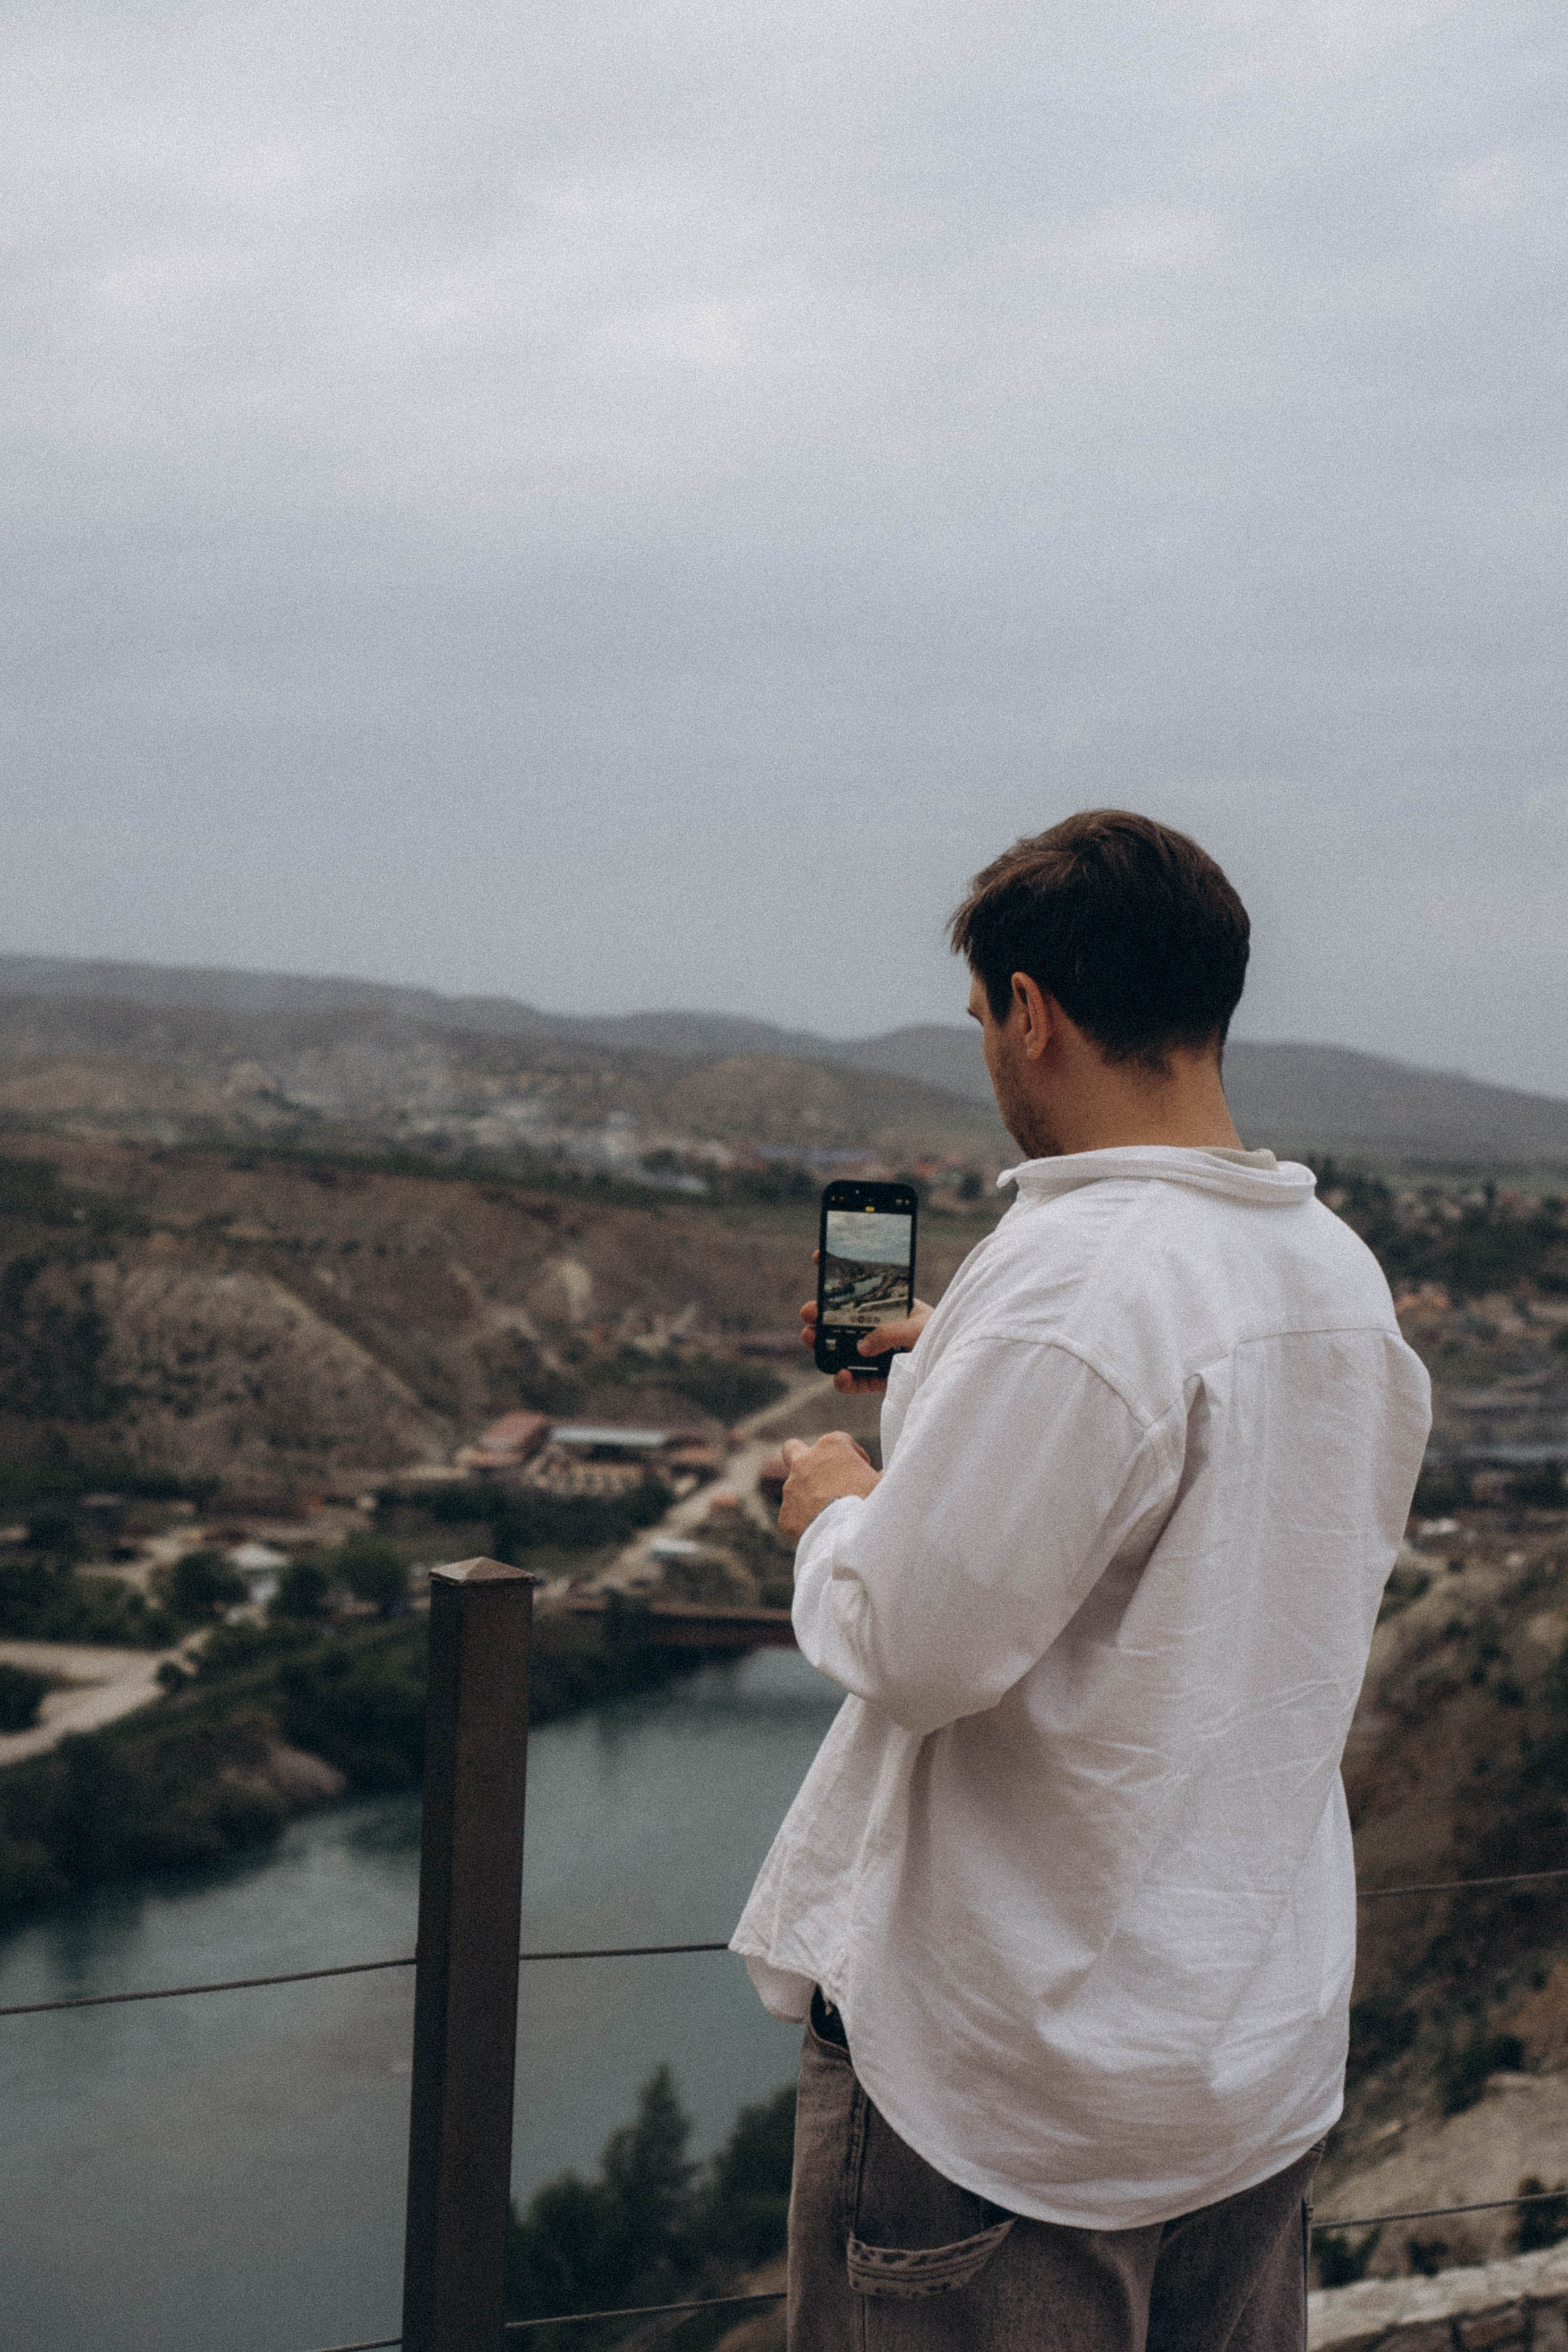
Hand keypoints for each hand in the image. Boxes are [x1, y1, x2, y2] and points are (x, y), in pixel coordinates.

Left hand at [778, 1432, 879, 1538]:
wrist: (850, 1537)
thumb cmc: (872, 1504)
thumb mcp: (883, 1484)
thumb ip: (878, 1476)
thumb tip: (881, 1476)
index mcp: (831, 1446)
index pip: (840, 1441)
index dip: (853, 1456)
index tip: (861, 1471)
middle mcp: (805, 1462)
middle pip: (793, 1449)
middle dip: (805, 1460)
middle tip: (823, 1477)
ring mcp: (791, 1488)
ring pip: (794, 1487)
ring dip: (808, 1495)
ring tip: (830, 1514)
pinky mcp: (786, 1515)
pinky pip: (795, 1515)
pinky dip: (805, 1520)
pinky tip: (822, 1530)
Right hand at [800, 1271, 933, 1393]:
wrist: (958, 1369)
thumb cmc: (944, 1338)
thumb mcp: (920, 1328)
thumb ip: (890, 1333)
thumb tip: (860, 1347)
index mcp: (892, 1306)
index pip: (862, 1286)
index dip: (841, 1271)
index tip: (821, 1258)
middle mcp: (880, 1328)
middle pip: (843, 1320)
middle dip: (821, 1315)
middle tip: (808, 1312)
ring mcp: (878, 1354)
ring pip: (843, 1349)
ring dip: (823, 1345)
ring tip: (811, 1338)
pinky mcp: (880, 1379)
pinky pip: (857, 1381)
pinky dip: (846, 1382)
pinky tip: (841, 1376)